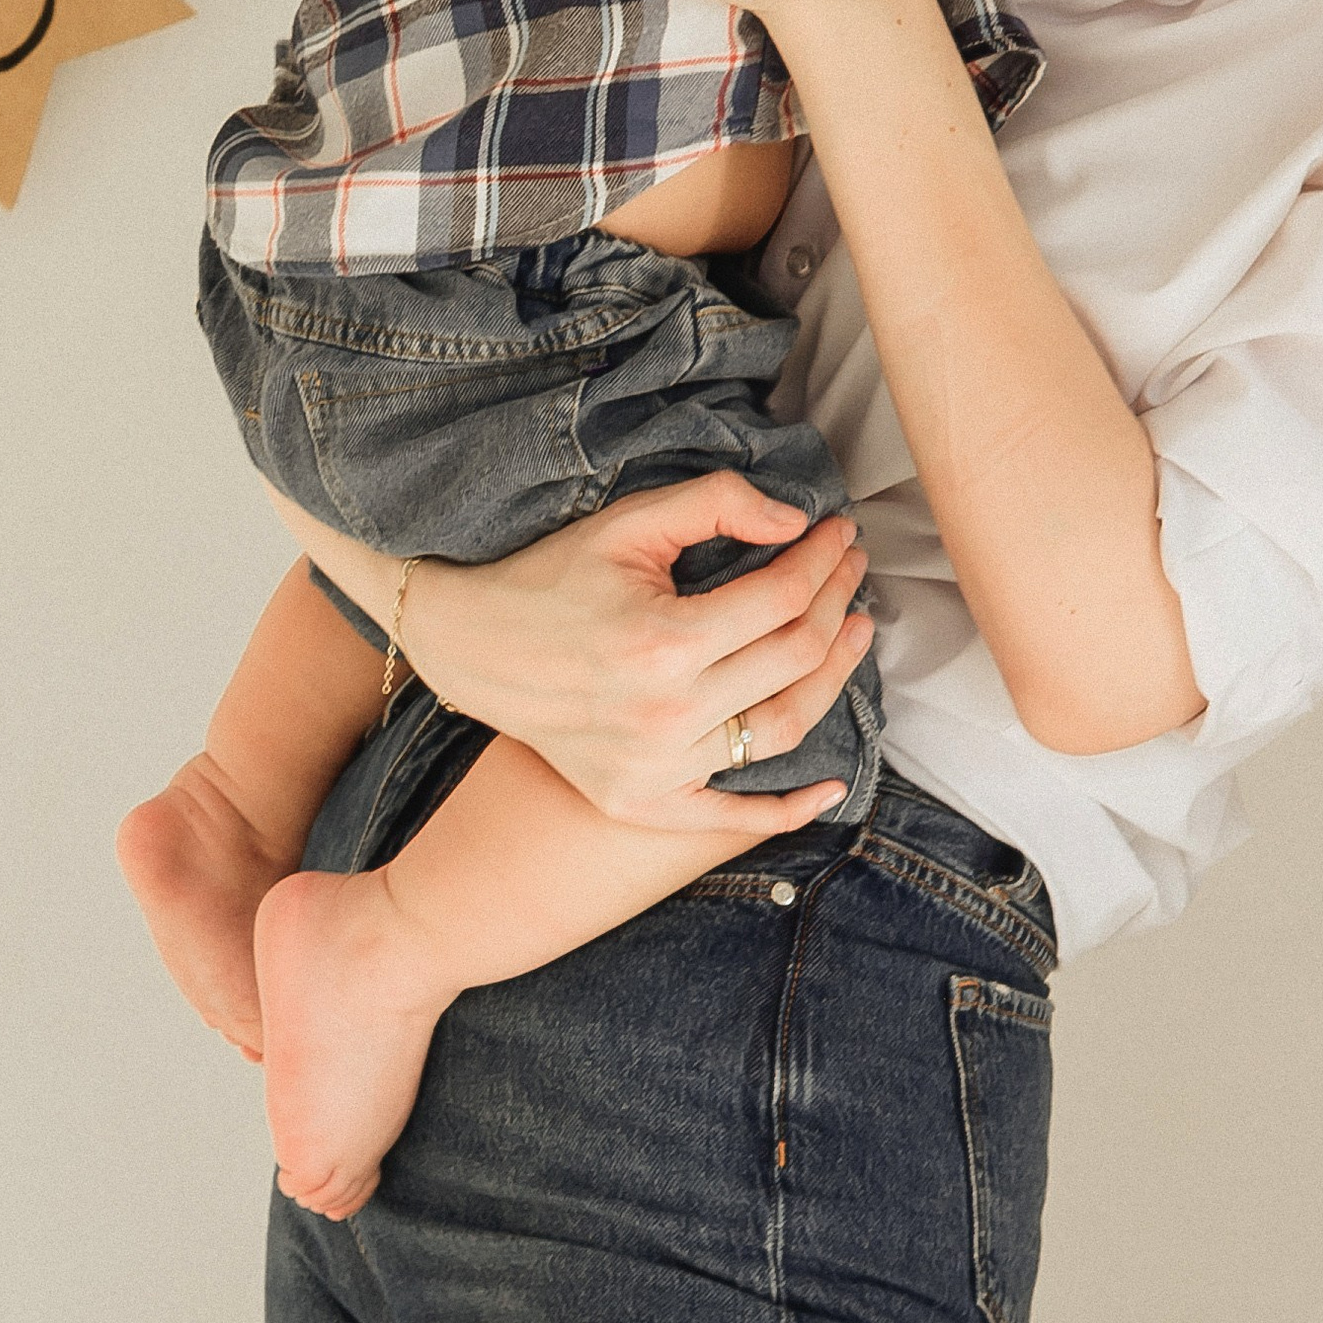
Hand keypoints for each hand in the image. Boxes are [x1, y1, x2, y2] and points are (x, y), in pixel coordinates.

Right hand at [397, 470, 876, 833]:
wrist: (471, 645)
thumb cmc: (551, 576)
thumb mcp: (627, 522)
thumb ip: (717, 504)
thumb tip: (798, 524)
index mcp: (663, 642)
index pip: (782, 600)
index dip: (823, 561)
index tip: (839, 534)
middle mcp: (665, 715)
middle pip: (794, 660)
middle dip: (836, 604)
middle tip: (851, 571)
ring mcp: (655, 769)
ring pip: (781, 731)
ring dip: (832, 681)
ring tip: (851, 635)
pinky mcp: (642, 802)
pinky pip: (731, 818)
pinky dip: (789, 810)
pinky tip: (834, 786)